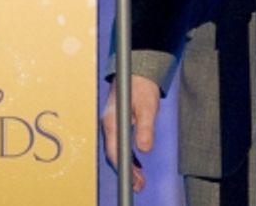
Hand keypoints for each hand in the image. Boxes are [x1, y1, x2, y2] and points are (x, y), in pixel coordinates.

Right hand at [100, 74, 160, 192]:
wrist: (136, 71)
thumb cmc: (141, 87)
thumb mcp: (147, 107)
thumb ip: (145, 127)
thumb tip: (144, 149)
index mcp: (112, 121)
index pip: (115, 151)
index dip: (124, 167)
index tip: (134, 179)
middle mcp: (109, 125)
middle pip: (114, 154)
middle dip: (126, 171)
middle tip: (140, 185)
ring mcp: (112, 125)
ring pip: (117, 150)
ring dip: (128, 166)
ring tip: (140, 181)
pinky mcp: (117, 124)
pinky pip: (120, 144)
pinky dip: (128, 157)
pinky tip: (137, 166)